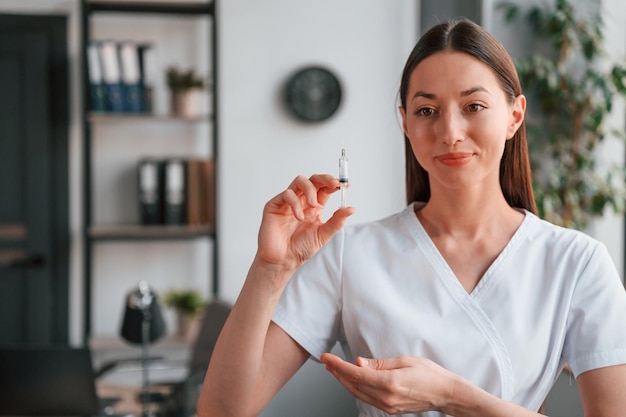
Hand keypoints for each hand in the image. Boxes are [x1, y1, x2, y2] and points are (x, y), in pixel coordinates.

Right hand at [254, 174, 354, 274]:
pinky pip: (287, 194)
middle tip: (333, 184)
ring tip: (314, 205)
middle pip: (313, 180)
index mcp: (314, 207)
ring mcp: (288, 202)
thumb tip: (351, 209)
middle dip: (324, 179)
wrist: (284, 260)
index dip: (334, 183)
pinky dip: (295, 203)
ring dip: (310, 190)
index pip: (324, 188)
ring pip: (300, 181)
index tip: (344, 184)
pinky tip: (299, 216)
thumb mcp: (323, 235)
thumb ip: (336, 221)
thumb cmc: (301, 248)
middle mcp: (302, 201)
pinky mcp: (275, 205)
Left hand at [321, 353, 453, 414]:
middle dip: (337, 373)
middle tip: (327, 362)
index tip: (327, 357)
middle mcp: (386, 397)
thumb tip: (359, 363)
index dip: (338, 365)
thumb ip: (379, 363)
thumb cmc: (430, 374)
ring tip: (334, 370)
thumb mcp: (404, 361)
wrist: (446, 393)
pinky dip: (355, 388)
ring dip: (344, 381)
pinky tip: (352, 380)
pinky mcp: (390, 409)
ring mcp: (388, 406)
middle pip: (353, 385)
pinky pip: (367, 398)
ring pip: (358, 393)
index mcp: (389, 383)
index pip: (355, 374)